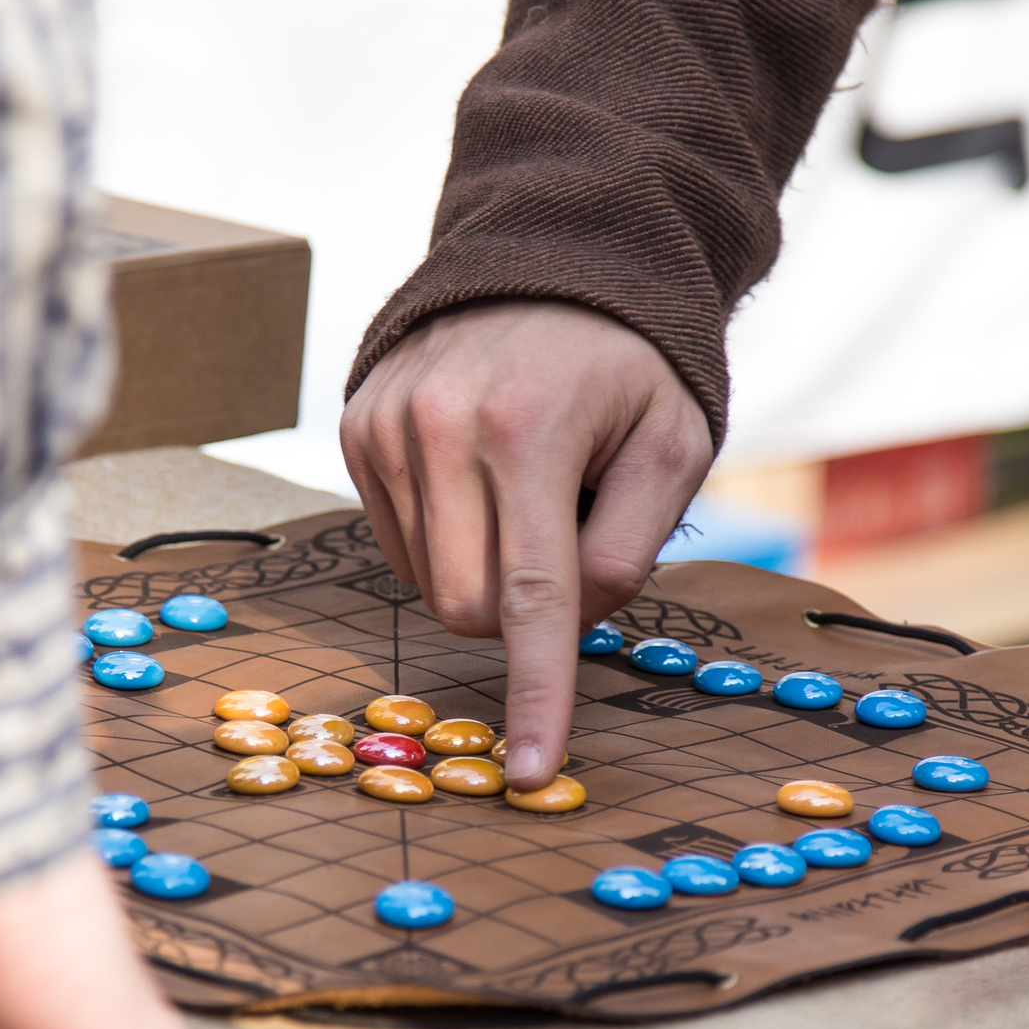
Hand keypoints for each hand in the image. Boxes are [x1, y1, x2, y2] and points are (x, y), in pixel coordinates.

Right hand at [340, 300, 713, 786]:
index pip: (531, 596)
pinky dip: (448, 541)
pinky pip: (397, 544)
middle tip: (569, 549)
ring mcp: (386, 426)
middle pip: (467, 607)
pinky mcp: (357, 428)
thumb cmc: (627, 363)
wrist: (549, 257)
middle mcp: (440, 426)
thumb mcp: (671, 444)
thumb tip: (569, 629)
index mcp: (529, 431)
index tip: (529, 770)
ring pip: (425, 583)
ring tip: (526, 491)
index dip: (535, 693)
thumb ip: (630, 547)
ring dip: (484, 573)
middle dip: (520, 615)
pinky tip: (480, 483)